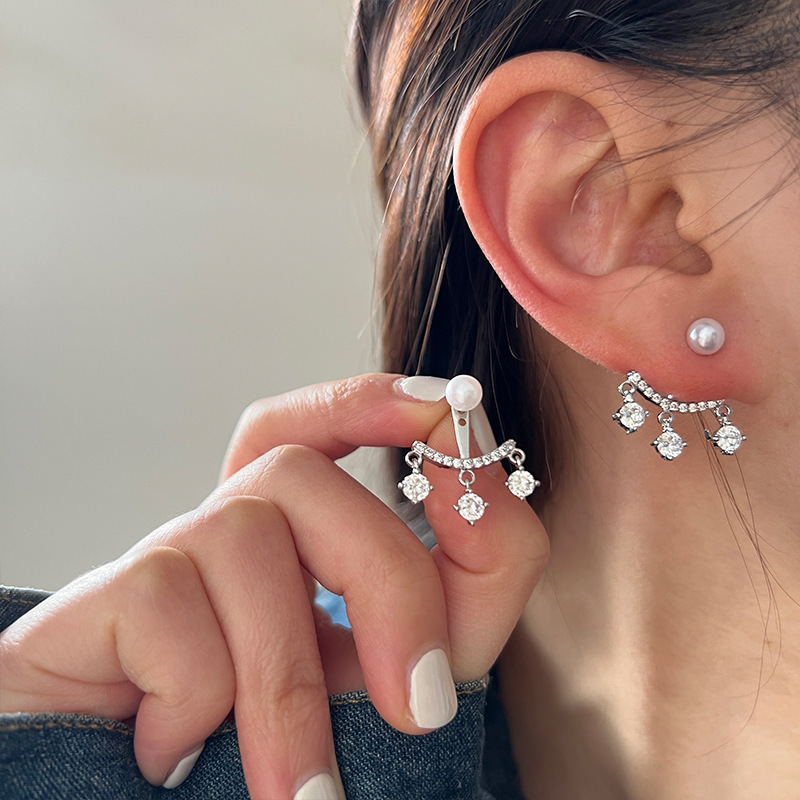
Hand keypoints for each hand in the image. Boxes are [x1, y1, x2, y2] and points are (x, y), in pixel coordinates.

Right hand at [0, 374, 548, 798]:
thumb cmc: (295, 752)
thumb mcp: (409, 666)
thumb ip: (469, 577)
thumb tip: (476, 483)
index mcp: (290, 538)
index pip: (309, 426)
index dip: (365, 400)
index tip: (440, 407)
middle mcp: (224, 529)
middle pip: (301, 475)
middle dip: (386, 582)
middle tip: (420, 708)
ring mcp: (161, 558)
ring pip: (241, 535)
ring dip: (288, 682)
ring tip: (306, 789)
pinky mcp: (97, 602)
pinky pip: (166, 605)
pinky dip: (198, 696)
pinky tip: (181, 750)